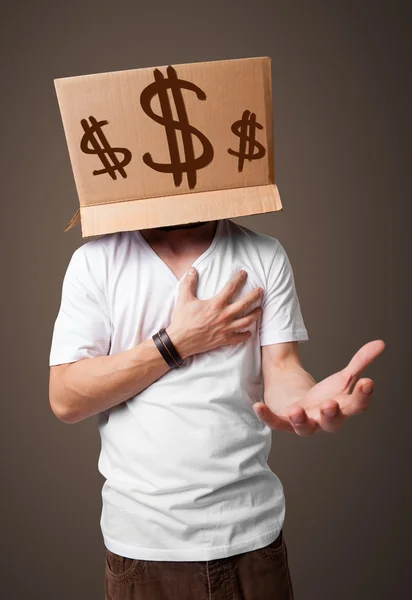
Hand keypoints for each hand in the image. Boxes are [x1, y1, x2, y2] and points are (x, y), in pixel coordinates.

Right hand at [167, 267, 262, 358]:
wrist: (180, 341)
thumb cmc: (182, 320)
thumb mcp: (184, 298)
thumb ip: (189, 282)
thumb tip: (192, 269)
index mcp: (216, 304)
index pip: (231, 288)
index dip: (239, 279)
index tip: (244, 273)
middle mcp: (224, 316)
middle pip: (245, 304)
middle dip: (255, 296)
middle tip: (261, 291)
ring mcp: (226, 328)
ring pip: (247, 321)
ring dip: (256, 314)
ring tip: (261, 310)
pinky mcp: (224, 339)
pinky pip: (239, 338)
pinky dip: (246, 335)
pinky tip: (250, 332)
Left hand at [253, 339, 385, 434]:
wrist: (295, 396)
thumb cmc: (323, 393)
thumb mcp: (342, 377)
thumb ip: (360, 362)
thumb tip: (381, 344)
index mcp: (342, 408)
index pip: (357, 406)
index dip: (363, 396)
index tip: (367, 381)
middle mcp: (323, 419)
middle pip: (332, 423)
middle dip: (331, 414)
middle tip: (329, 404)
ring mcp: (303, 422)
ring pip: (304, 428)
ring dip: (301, 420)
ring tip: (296, 409)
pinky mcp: (283, 421)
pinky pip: (275, 422)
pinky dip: (267, 416)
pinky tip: (258, 406)